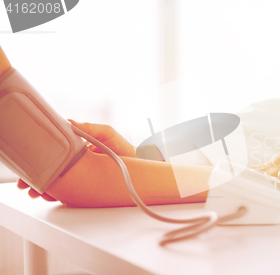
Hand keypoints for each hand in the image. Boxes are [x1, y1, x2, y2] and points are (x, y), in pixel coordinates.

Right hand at [17, 120, 136, 200]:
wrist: (145, 167)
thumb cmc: (126, 149)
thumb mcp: (108, 135)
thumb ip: (91, 129)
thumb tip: (69, 123)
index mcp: (80, 149)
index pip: (55, 153)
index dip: (41, 159)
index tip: (31, 165)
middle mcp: (79, 164)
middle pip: (52, 171)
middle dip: (38, 178)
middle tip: (28, 184)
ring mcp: (83, 177)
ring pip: (58, 184)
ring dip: (45, 188)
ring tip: (38, 192)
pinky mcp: (89, 190)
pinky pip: (70, 194)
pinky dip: (58, 196)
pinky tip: (52, 197)